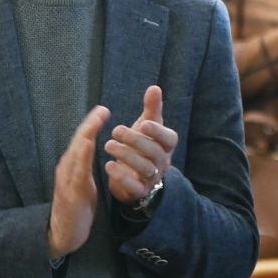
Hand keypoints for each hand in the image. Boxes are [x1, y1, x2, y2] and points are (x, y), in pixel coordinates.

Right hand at [49, 106, 109, 258]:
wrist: (63, 234)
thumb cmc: (76, 210)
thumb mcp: (84, 185)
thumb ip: (86, 168)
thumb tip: (90, 151)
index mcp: (72, 167)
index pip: (82, 142)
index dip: (91, 125)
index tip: (103, 110)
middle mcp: (66, 169)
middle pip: (78, 142)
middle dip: (89, 124)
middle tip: (102, 109)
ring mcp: (66, 180)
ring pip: (76, 152)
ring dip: (86, 135)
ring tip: (96, 120)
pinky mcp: (69, 191)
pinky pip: (77, 170)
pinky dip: (82, 155)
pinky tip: (88, 144)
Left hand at [105, 85, 177, 206]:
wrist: (137, 176)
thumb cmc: (143, 146)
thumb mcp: (147, 126)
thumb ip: (152, 109)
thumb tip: (154, 87)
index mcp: (166, 146)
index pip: (169, 139)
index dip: (158, 131)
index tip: (143, 123)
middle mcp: (162, 162)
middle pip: (154, 153)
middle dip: (135, 141)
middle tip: (115, 130)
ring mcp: (152, 178)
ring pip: (145, 168)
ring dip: (126, 156)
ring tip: (109, 144)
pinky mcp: (139, 190)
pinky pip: (134, 186)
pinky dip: (122, 177)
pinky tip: (108, 165)